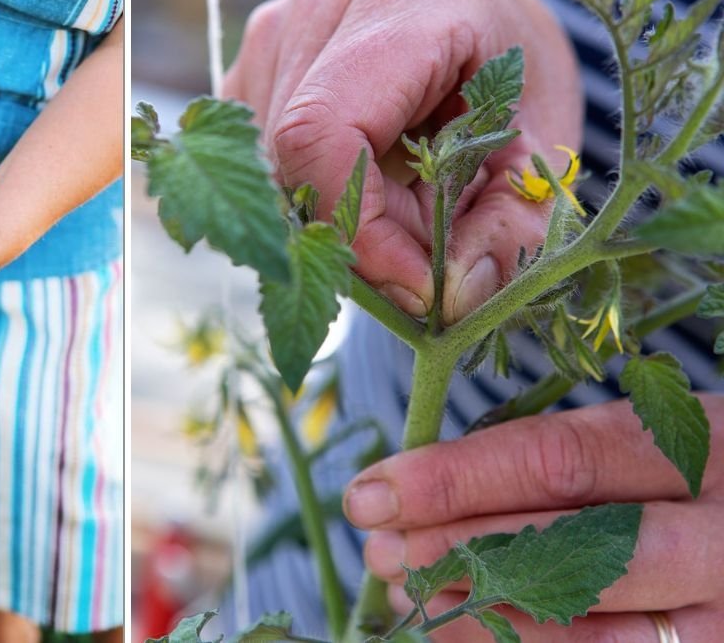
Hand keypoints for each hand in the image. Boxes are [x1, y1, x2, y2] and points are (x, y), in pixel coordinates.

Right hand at [223, 0, 582, 321]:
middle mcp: (323, 4)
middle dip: (362, 235)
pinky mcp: (252, 65)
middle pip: (297, 162)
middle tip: (424, 256)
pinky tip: (366, 181)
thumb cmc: (517, 74)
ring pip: (273, 172)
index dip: (359, 228)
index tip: (416, 286)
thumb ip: (510, 224)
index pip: (326, 134)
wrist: (483, 24)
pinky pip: (262, 164)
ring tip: (404, 206)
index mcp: (408, 5)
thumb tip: (452, 297)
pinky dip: (313, 197)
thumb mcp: (540, 149)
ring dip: (337, 218)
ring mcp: (276, 30)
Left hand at [343, 395, 723, 639]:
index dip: (453, 479)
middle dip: (458, 551)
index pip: (558, 460)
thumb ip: (550, 461)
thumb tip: (415, 490)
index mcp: (704, 443)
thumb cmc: (691, 474)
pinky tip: (463, 630)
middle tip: (381, 551)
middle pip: (571, 548)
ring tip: (410, 594)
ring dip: (479, 615)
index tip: (373, 492)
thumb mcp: (642, 440)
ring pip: (591, 630)